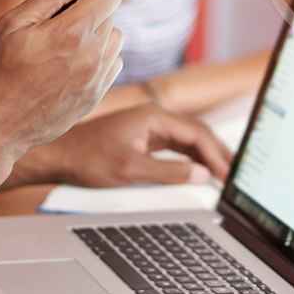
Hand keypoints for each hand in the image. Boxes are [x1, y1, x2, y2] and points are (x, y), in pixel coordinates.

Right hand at [0, 0, 125, 166]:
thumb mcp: (14, 23)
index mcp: (73, 33)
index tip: (72, 1)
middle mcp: (93, 56)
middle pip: (111, 19)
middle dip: (89, 16)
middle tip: (53, 31)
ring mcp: (97, 81)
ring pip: (114, 43)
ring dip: (95, 40)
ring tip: (59, 51)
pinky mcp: (96, 98)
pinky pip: (110, 67)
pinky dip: (95, 63)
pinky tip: (65, 70)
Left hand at [42, 104, 233, 186]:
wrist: (58, 157)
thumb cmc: (88, 160)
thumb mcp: (130, 170)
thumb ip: (169, 172)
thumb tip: (202, 175)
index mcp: (154, 117)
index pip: (197, 134)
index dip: (216, 154)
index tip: (228, 174)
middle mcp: (155, 118)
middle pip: (197, 134)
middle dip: (217, 153)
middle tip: (234, 175)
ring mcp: (149, 128)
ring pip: (188, 140)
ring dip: (206, 156)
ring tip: (223, 176)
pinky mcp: (144, 139)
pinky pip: (176, 147)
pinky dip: (191, 159)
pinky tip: (200, 172)